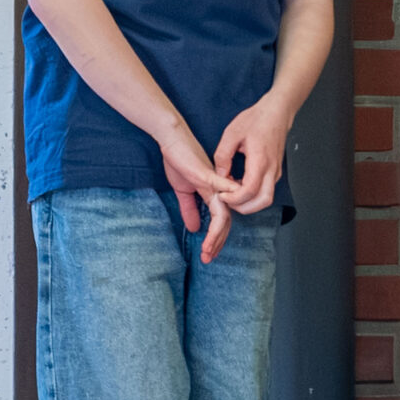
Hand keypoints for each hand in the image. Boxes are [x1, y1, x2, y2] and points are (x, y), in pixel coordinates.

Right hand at [157, 124, 238, 262]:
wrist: (173, 140)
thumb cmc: (180, 161)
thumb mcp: (183, 191)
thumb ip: (190, 209)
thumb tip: (195, 228)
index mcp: (214, 195)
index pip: (221, 221)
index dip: (216, 239)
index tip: (208, 255)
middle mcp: (220, 192)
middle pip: (225, 222)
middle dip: (217, 242)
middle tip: (208, 259)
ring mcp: (216, 184)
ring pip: (224, 214)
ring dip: (216, 234)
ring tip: (208, 249)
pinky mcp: (209, 176)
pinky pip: (221, 195)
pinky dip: (222, 210)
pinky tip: (217, 225)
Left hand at [213, 93, 298, 219]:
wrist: (277, 112)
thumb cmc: (257, 120)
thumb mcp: (232, 134)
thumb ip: (223, 156)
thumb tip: (219, 174)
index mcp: (260, 160)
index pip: (250, 190)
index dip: (234, 198)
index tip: (221, 195)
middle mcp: (272, 169)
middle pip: (263, 201)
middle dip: (243, 207)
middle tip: (227, 200)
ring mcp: (276, 171)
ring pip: (266, 198)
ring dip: (249, 202)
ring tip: (232, 192)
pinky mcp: (276, 171)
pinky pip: (266, 190)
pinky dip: (253, 194)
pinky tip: (239, 184)